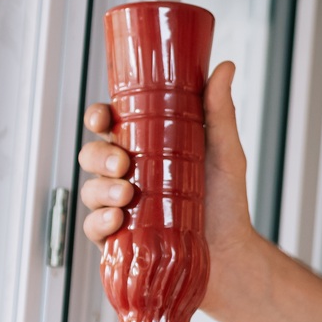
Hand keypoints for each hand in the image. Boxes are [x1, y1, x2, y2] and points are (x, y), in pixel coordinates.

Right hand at [77, 63, 258, 312]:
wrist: (230, 254)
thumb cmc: (225, 203)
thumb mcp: (225, 153)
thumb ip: (219, 112)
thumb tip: (224, 68)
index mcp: (145, 148)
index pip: (109, 125)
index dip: (98, 117)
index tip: (104, 117)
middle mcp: (128, 175)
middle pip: (93, 155)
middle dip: (100, 155)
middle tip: (123, 163)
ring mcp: (120, 207)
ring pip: (91, 190)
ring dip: (103, 189)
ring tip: (127, 194)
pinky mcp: (118, 239)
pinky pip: (94, 228)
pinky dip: (101, 222)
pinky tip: (118, 220)